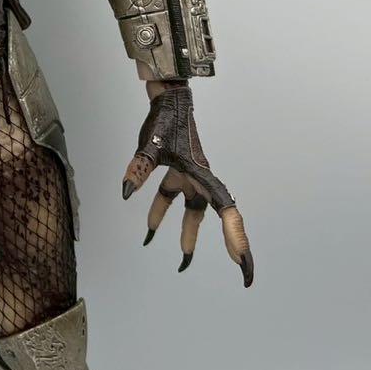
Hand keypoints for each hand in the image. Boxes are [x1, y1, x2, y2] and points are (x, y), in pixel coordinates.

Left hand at [121, 84, 252, 286]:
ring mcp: (189, 175)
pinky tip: (149, 227)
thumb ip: (140, 168)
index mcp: (202, 175)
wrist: (166, 97)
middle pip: (217, 216)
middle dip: (229, 243)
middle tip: (241, 272)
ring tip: (182, 260)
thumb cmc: (165, 119)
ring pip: (191, 211)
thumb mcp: (150, 146)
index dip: (236, 238)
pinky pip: (171, 197)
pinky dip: (161, 212)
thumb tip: (127, 193)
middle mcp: (200, 178)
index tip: (243, 265)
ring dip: (185, 233)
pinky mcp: (176, 170)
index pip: (226, 212)